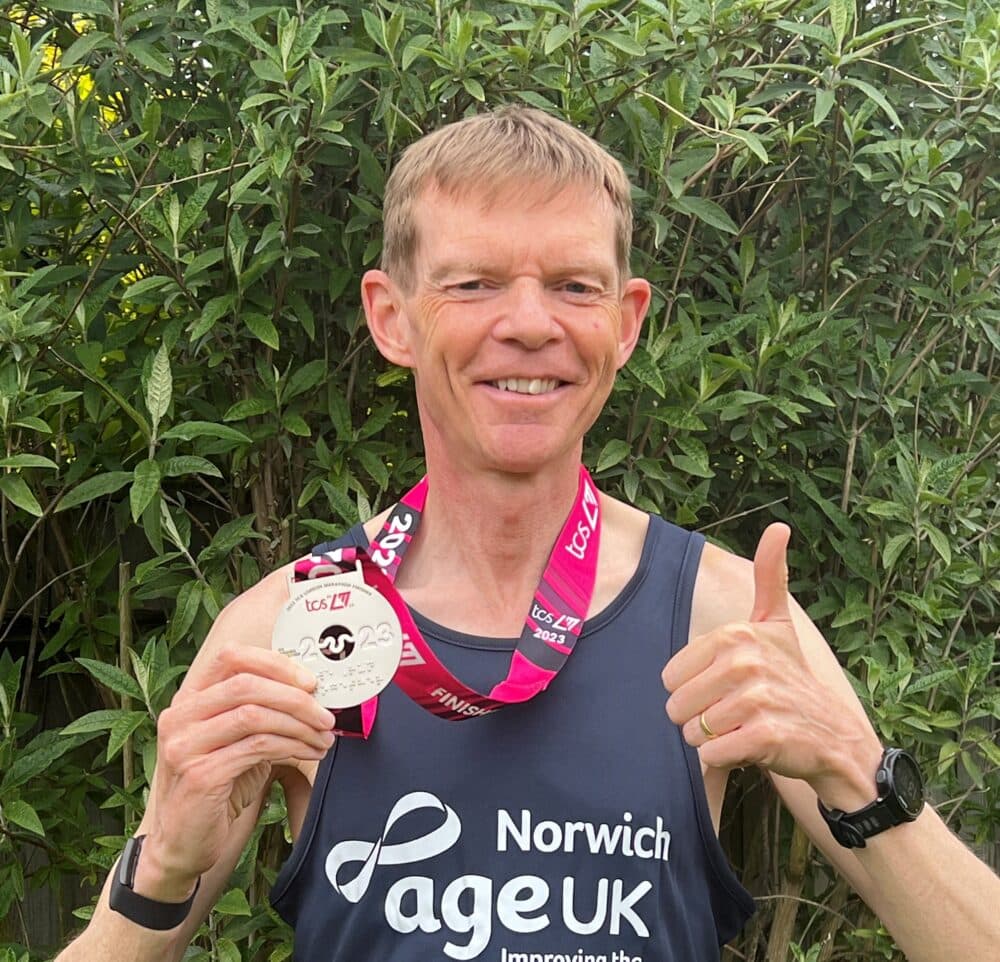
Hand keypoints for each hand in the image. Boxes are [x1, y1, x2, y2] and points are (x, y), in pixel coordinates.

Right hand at [141, 645, 334, 895]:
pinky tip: (308, 754)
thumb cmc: (219, 785)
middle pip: (246, 684)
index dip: (276, 663)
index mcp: (190, 698)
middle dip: (296, 697)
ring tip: (323, 738)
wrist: (184, 843)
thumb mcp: (238, 738)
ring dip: (299, 725)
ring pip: (254, 715)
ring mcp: (184, 745)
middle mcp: (180, 716)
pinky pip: (256, 748)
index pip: (231, 657)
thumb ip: (261, 709)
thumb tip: (313, 690)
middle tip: (327, 716)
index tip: (311, 681)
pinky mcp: (199, 775)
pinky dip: (290, 747)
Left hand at [662, 523, 881, 803]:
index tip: (726, 688)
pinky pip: (712, 755)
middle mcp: (746, 662)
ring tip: (745, 729)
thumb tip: (780, 526)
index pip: (670, 677)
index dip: (693, 690)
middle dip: (699, 719)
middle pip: (677, 705)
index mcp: (736, 635)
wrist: (835, 737)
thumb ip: (771, 577)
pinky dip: (724, 760)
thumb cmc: (793, 679)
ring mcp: (757, 700)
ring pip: (693, 732)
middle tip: (735, 713)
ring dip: (713, 740)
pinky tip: (751, 748)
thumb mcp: (778, 624)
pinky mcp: (765, 737)